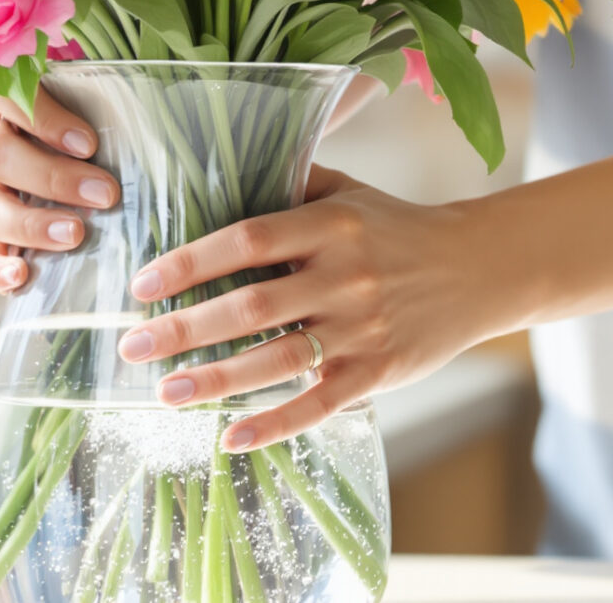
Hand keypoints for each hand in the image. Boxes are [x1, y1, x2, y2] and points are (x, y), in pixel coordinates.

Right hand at [0, 78, 118, 294]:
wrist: (75, 159)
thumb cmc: (87, 122)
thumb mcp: (90, 104)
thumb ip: (99, 106)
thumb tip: (145, 129)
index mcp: (0, 96)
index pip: (2, 94)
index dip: (41, 118)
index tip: (89, 144)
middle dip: (51, 176)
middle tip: (104, 194)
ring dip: (31, 224)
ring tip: (75, 233)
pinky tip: (21, 276)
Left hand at [117, 166, 497, 453]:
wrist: (478, 269)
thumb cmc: (399, 228)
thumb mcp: (349, 192)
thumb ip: (292, 184)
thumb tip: (221, 174)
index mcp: (330, 225)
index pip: (248, 241)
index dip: (191, 262)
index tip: (143, 284)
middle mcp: (344, 276)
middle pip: (251, 306)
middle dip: (185, 329)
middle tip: (134, 344)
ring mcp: (362, 327)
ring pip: (278, 359)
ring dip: (216, 380)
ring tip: (166, 392)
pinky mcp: (379, 372)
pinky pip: (319, 403)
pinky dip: (274, 424)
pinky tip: (230, 437)